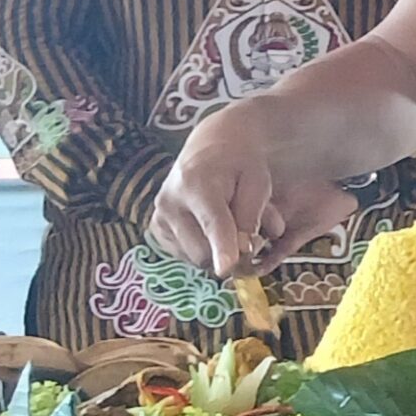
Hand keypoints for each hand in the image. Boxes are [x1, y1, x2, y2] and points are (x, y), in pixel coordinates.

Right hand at [151, 115, 356, 276]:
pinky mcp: (156, 229)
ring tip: (230, 224)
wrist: (210, 146)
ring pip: (194, 258)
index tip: (226, 268)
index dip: (222, 248)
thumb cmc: (240, 163)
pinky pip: (185, 256)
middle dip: (231, 253)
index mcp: (198, 184)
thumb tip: (244, 252)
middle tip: (252, 237)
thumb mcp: (258, 182)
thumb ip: (253, 216)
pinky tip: (211, 226)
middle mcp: (170, 202)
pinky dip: (204, 248)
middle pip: (203, 252)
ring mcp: (159, 217)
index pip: (213, 223)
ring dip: (218, 251)